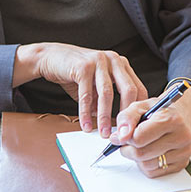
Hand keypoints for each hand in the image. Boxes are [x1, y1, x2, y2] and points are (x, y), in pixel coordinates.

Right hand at [13, 43, 147, 136]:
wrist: (51, 57)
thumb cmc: (77, 73)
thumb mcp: (96, 85)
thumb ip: (106, 101)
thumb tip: (114, 125)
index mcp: (122, 65)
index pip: (138, 88)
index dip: (138, 110)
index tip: (134, 127)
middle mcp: (114, 60)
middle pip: (128, 90)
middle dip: (126, 115)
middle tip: (123, 134)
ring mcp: (99, 61)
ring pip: (107, 94)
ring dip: (105, 117)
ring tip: (103, 133)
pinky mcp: (82, 66)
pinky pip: (86, 94)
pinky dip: (86, 113)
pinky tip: (85, 125)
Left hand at [108, 88, 190, 177]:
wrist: (180, 115)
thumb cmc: (160, 111)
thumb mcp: (140, 106)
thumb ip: (126, 118)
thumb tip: (118, 137)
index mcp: (171, 119)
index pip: (139, 138)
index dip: (127, 138)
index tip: (125, 134)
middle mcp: (181, 136)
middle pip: (141, 154)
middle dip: (129, 149)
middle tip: (129, 141)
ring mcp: (183, 152)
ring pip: (146, 166)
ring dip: (137, 158)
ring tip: (142, 145)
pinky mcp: (181, 164)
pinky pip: (153, 173)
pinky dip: (146, 165)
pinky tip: (151, 152)